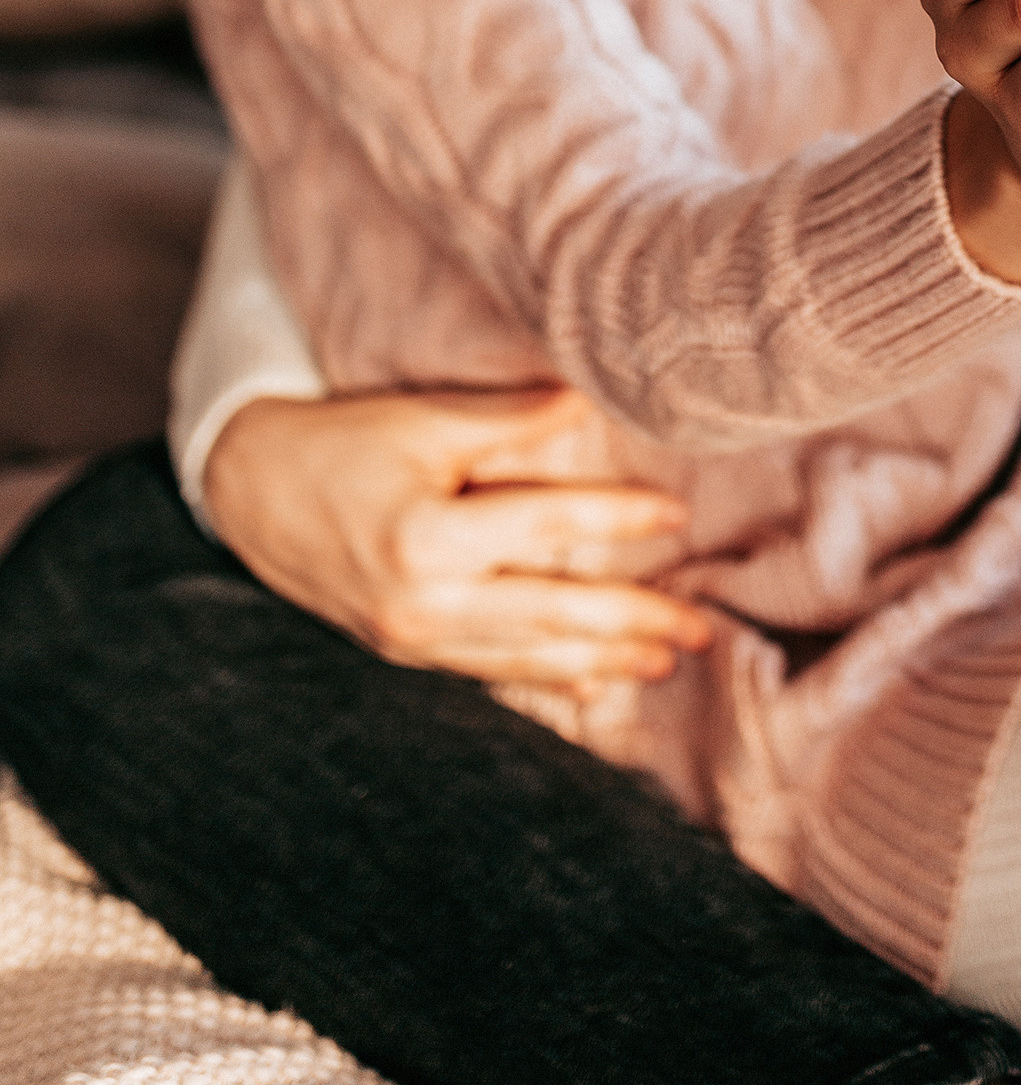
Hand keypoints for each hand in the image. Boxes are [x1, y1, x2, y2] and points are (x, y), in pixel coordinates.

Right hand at [204, 386, 712, 693]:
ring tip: (667, 663)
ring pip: (525, 658)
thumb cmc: (341, 443)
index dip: (616, 520)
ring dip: (601, 662)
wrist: (250, 493)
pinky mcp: (406, 654)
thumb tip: (586, 399)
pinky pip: (490, 675)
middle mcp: (422, 604)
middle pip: (549, 616)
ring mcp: (413, 641)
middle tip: (700, 629)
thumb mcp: (420, 421)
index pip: (545, 528)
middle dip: (631, 623)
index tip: (677, 518)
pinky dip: (545, 682)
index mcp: (426, 538)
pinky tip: (591, 690)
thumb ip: (505, 419)